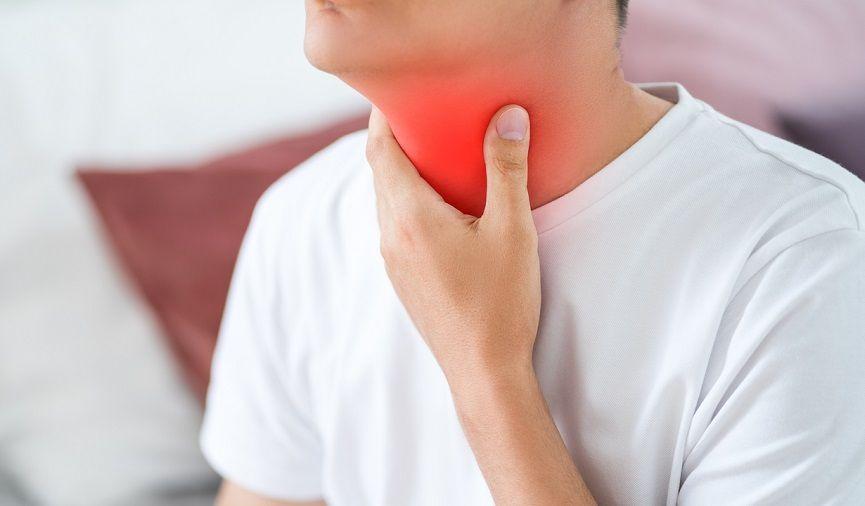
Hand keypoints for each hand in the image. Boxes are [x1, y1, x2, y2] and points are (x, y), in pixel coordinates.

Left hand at [366, 104, 539, 387]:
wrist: (482, 371)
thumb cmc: (500, 302)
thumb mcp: (512, 229)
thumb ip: (506, 168)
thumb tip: (506, 115)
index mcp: (410, 215)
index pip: (381, 149)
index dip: (385, 115)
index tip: (401, 92)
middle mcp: (391, 234)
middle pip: (379, 170)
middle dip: (394, 137)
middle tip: (424, 113)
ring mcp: (391, 259)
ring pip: (385, 198)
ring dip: (400, 170)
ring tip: (433, 151)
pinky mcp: (401, 276)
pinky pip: (393, 223)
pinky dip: (406, 199)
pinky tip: (439, 202)